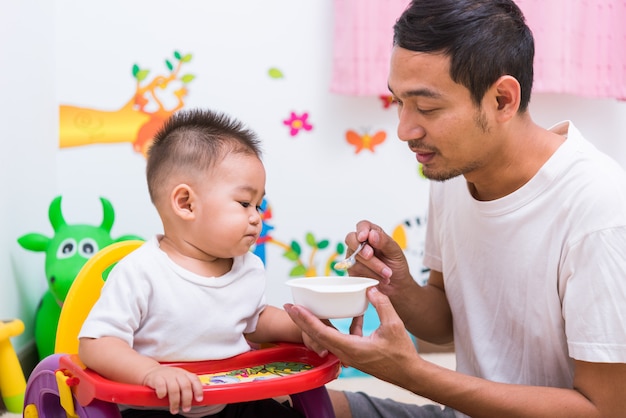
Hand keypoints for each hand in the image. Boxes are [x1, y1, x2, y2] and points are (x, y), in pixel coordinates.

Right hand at [142, 365, 203, 413]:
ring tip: (174, 410)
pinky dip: (162, 393)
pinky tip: (162, 397)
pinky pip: (161, 386)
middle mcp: (177, 374)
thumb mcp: (179, 379)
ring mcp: (167, 375)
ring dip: (175, 402)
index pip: (194, 380)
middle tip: (186, 408)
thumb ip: (186, 386)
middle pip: (185, 386)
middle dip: (187, 399)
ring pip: (174, 389)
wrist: (151, 371)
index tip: (199, 399)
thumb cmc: (167, 378)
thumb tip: (195, 400)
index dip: (198, 390)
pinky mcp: (157, 378)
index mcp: (184, 374)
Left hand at [285, 287, 419, 385]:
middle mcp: (345, 354)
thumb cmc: (402, 353)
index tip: (294, 307)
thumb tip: (371, 289)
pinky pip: (340, 339)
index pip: (321, 332)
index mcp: (351, 348)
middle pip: (317, 336)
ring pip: (326, 338)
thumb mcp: (394, 325)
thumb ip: (381, 305)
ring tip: (307, 310)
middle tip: (290, 306)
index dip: (306, 319)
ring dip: (316, 324)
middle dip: (302, 321)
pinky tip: (354, 315)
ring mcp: (349, 356)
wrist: (410, 374)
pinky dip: (339, 328)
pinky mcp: (354, 355)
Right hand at [346, 220, 413, 291]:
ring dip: (371, 266)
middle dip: (361, 249)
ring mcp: (356, 257)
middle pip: (351, 239)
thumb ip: (384, 241)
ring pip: (354, 257)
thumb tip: (372, 234)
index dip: (361, 230)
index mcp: (373, 236)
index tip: (364, 237)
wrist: (396, 285)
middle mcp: (362, 245)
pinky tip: (378, 278)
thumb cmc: (396, 265)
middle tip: (370, 255)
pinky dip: (368, 275)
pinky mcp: (353, 270)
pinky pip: (355, 271)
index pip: (363, 226)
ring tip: (386, 273)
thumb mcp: (395, 252)